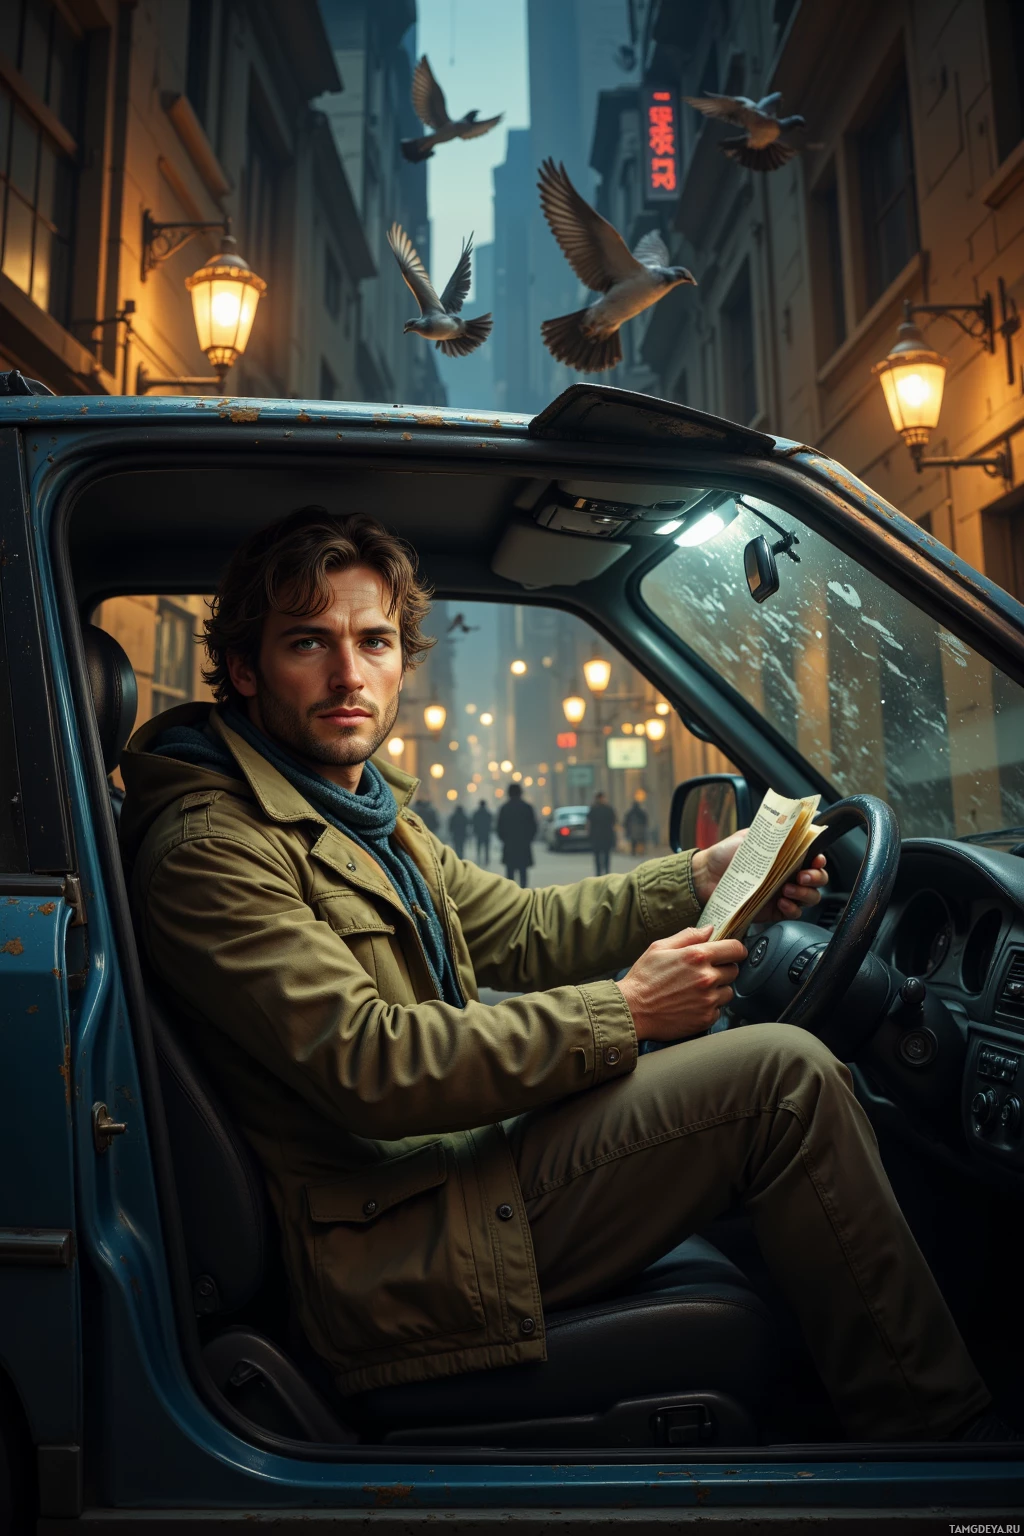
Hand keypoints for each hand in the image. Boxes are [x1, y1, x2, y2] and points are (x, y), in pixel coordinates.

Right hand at [615, 925, 747, 1041]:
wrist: (632, 1010)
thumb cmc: (643, 978)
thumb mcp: (659, 948)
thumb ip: (688, 935)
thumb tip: (709, 930)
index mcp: (697, 956)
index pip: (735, 949)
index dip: (736, 949)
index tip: (732, 952)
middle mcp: (707, 978)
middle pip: (734, 970)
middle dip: (723, 969)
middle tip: (705, 972)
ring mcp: (708, 1000)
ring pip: (728, 992)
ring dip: (718, 990)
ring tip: (696, 990)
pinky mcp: (706, 1018)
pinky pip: (718, 1010)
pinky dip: (709, 1007)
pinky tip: (691, 1004)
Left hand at [691, 831, 827, 923]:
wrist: (706, 876)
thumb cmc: (726, 854)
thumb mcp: (752, 836)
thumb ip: (774, 832)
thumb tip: (793, 823)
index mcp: (787, 855)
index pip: (813, 857)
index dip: (820, 859)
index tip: (816, 859)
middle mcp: (789, 874)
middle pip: (818, 879)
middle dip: (816, 878)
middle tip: (803, 876)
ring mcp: (783, 893)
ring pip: (810, 897)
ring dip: (804, 893)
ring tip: (787, 889)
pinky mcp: (774, 910)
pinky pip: (793, 913)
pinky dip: (792, 908)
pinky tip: (781, 901)